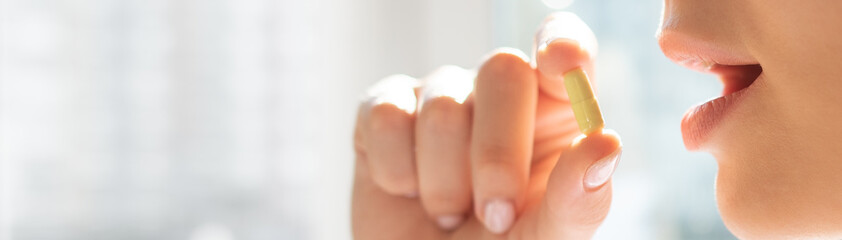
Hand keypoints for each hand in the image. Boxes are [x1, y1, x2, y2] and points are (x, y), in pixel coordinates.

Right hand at [352, 12, 621, 238]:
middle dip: (497, 155)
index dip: (563, 44)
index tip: (560, 61)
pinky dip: (397, 173)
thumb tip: (605, 143)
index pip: (566, 50)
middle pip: (502, 71)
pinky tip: (406, 193)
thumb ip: (578, 198)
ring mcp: (439, 97)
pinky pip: (386, 119)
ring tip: (450, 215)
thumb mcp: (546, 237)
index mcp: (553, 112)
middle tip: (497, 217)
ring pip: (442, 107)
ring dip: (445, 183)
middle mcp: (498, 95)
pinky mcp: (383, 110)